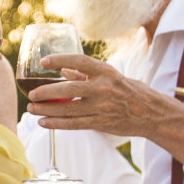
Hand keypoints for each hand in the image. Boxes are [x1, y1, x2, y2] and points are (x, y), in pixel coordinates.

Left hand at [25, 52, 168, 136]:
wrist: (151, 114)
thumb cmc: (130, 91)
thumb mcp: (111, 77)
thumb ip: (86, 74)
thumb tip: (63, 70)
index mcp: (106, 72)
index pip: (79, 61)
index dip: (60, 59)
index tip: (44, 62)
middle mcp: (103, 88)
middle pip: (68, 89)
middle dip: (46, 92)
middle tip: (31, 94)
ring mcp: (102, 107)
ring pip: (67, 109)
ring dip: (46, 110)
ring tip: (32, 109)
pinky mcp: (100, 123)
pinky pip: (73, 124)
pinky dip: (56, 124)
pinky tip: (43, 122)